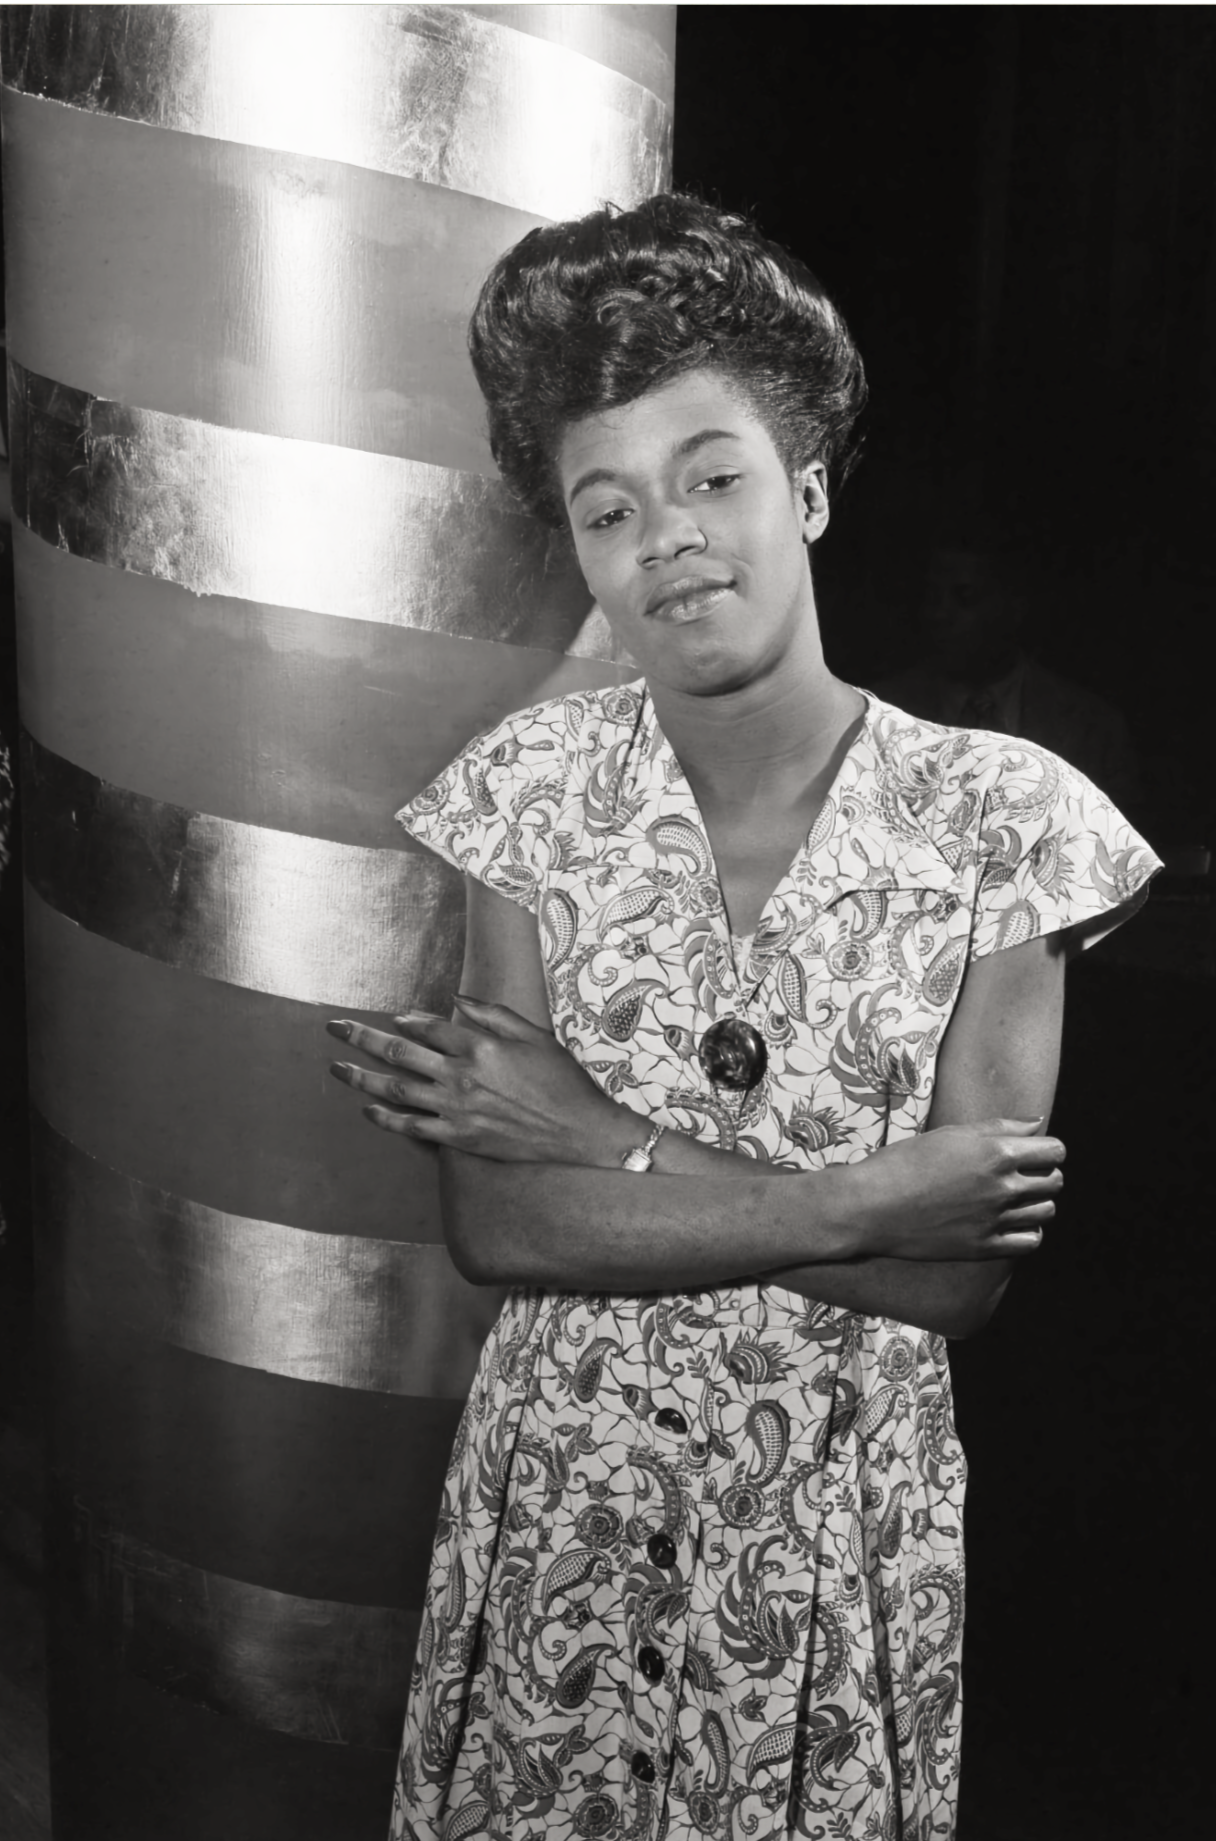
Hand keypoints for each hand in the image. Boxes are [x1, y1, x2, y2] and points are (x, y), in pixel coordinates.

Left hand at [326, 996, 630, 1164]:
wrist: (579, 1132)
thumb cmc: (561, 1080)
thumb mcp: (533, 1035)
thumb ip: (492, 1013)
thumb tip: (456, 997)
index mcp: (480, 1045)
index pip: (427, 1027)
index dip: (406, 1020)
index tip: (392, 1017)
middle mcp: (462, 1075)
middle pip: (398, 1052)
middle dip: (361, 1037)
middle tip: (334, 1028)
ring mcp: (457, 1108)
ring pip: (396, 1089)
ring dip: (361, 1077)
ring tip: (335, 1068)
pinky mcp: (459, 1137)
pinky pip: (412, 1127)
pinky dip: (386, 1117)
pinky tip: (368, 1109)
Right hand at [847, 1118, 1064, 1260]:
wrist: (871, 1207)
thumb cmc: (905, 1162)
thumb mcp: (950, 1134)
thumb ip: (998, 1127)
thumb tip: (1038, 1123)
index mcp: (996, 1154)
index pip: (1055, 1151)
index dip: (1048, 1149)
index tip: (1034, 1151)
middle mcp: (1002, 1188)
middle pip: (1055, 1182)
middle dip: (1044, 1174)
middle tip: (1022, 1174)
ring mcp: (994, 1220)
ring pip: (1046, 1212)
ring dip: (1037, 1202)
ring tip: (1015, 1198)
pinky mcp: (984, 1247)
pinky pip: (1030, 1242)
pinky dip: (1027, 1231)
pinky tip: (1010, 1222)